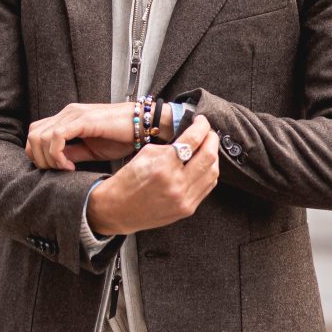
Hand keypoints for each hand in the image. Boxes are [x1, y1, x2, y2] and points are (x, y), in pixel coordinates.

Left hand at [26, 102, 162, 169]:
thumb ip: (71, 153)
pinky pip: (56, 137)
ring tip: (66, 168)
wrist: (143, 126)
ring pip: (40, 136)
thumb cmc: (122, 136)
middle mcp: (67, 113)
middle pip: (33, 136)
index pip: (36, 134)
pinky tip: (71, 165)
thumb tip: (55, 163)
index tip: (58, 169)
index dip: (39, 155)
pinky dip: (58, 155)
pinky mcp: (82, 120)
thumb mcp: (90, 150)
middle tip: (58, 171)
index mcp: (67, 119)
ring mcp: (73, 115)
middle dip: (40, 159)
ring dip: (48, 158)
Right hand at [88, 116, 219, 235]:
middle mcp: (176, 184)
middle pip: (209, 155)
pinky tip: (203, 166)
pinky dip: (209, 173)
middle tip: (208, 132)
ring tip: (207, 148)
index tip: (202, 121)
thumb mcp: (145, 154)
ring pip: (213, 172)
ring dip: (213, 156)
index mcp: (163, 166)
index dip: (202, 126)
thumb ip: (170, 145)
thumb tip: (191, 137)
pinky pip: (208, 187)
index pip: (193, 139)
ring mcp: (184, 199)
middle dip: (212, 139)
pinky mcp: (188, 209)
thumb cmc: (127, 181)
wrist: (118, 210)